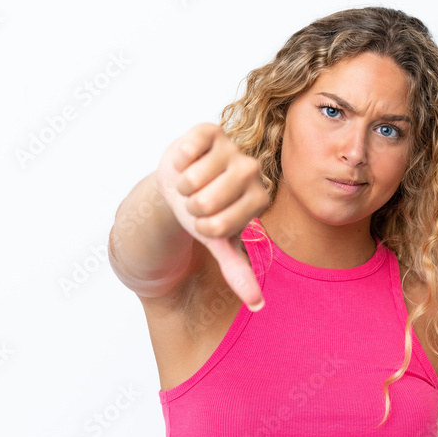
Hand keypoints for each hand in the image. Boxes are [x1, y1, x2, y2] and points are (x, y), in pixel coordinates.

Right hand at [155, 123, 269, 310]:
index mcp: (260, 199)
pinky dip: (178, 161)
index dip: (203, 226)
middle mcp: (252, 170)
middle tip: (198, 200)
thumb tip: (258, 305)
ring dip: (182, 185)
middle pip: (205, 201)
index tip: (209, 220)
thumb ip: (239, 271)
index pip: (220, 225)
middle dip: (191, 206)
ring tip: (191, 182)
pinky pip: (187, 150)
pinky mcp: (210, 131)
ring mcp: (232, 147)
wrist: (184, 184)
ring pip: (193, 178)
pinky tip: (187, 161)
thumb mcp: (221, 243)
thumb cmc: (207, 214)